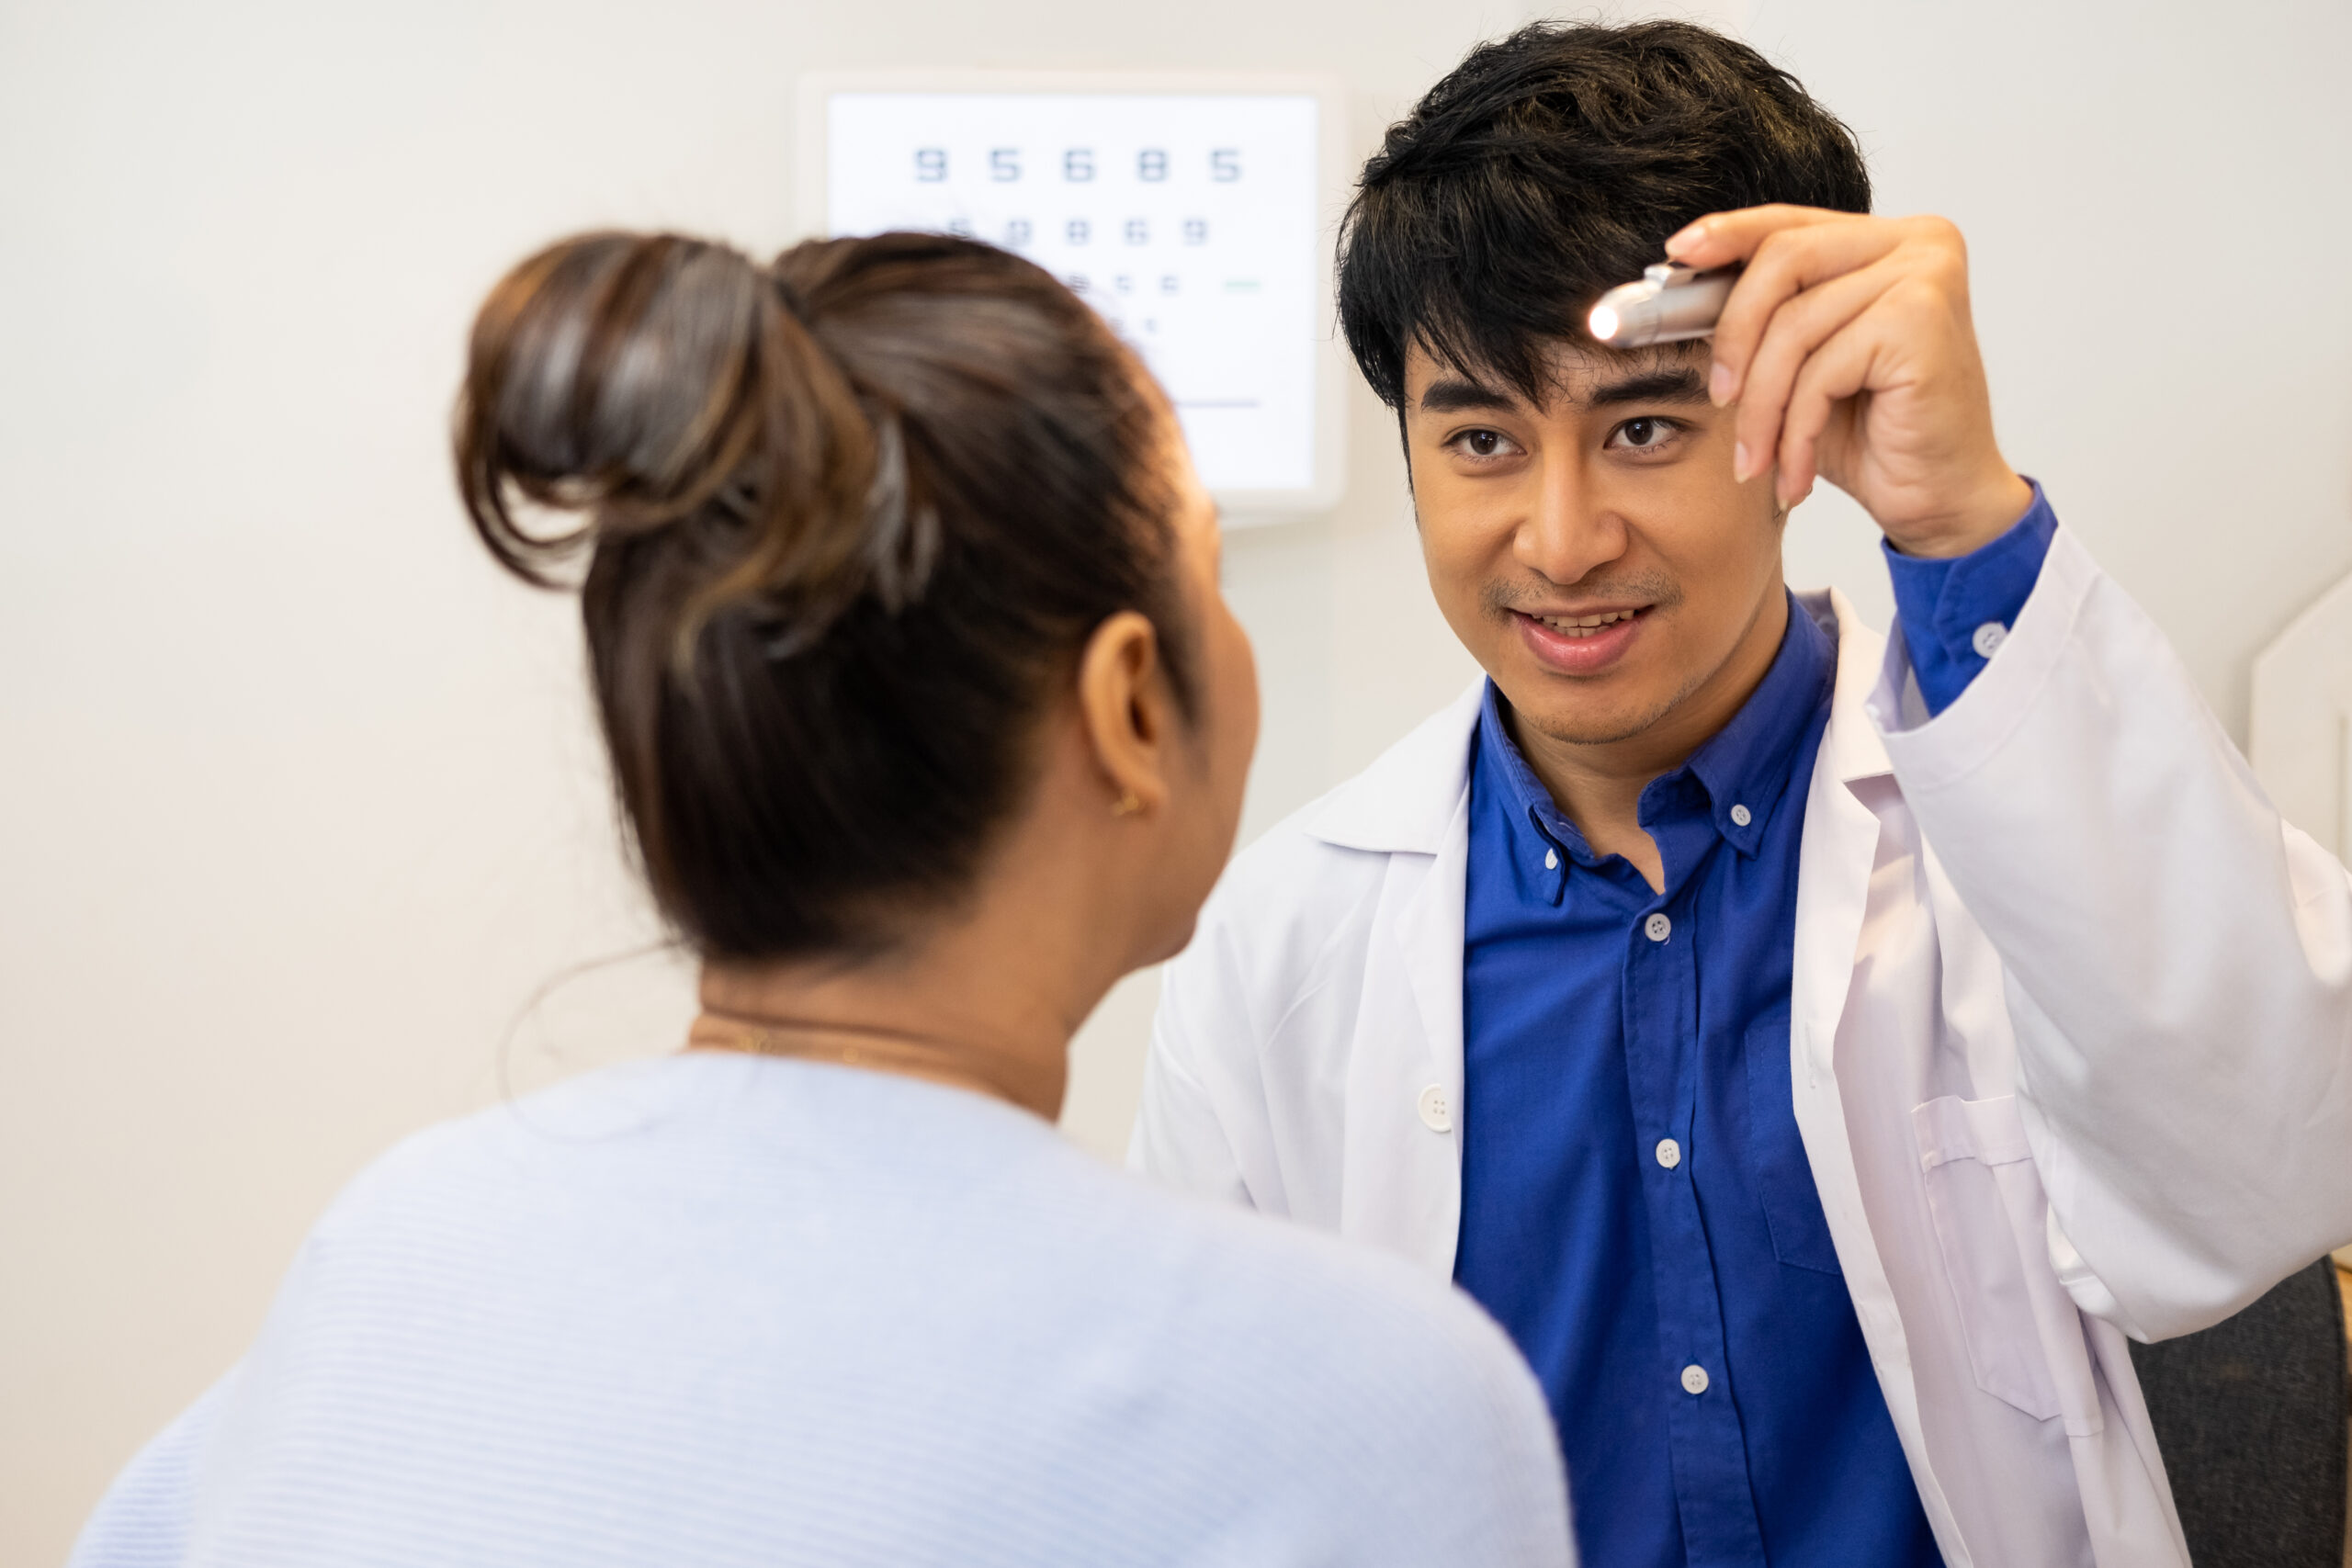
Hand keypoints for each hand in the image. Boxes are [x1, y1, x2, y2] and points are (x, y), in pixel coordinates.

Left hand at [1666, 205, 2033, 558]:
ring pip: (1793, 327)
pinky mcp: (1922, 320)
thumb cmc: (1874, 434)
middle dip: (1734, 337)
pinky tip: (1794, 472)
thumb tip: (1681, 286)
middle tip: (1718, 398)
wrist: (1940, 499)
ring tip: (1757, 459)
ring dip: (1762, 408)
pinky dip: (1794, 431)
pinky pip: (1820, 370)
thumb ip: (1763, 317)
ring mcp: (1926, 274)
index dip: (1729, 234)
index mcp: (1888, 240)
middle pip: (1784, 258)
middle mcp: (1917, 242)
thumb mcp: (1800, 364)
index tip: (1676, 253)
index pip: (1792, 222)